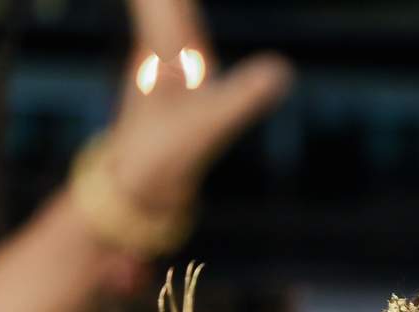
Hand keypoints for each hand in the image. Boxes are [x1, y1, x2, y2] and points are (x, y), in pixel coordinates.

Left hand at [104, 0, 292, 213]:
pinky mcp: (168, 62)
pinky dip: (173, 2)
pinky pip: (167, 9)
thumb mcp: (209, 126)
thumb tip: (282, 70)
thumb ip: (244, 97)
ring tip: (181, 0)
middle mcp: (161, 35)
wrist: (135, 186)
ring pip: (161, 0)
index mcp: (168, 38)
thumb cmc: (165, 154)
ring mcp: (163, 47)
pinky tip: (178, 7)